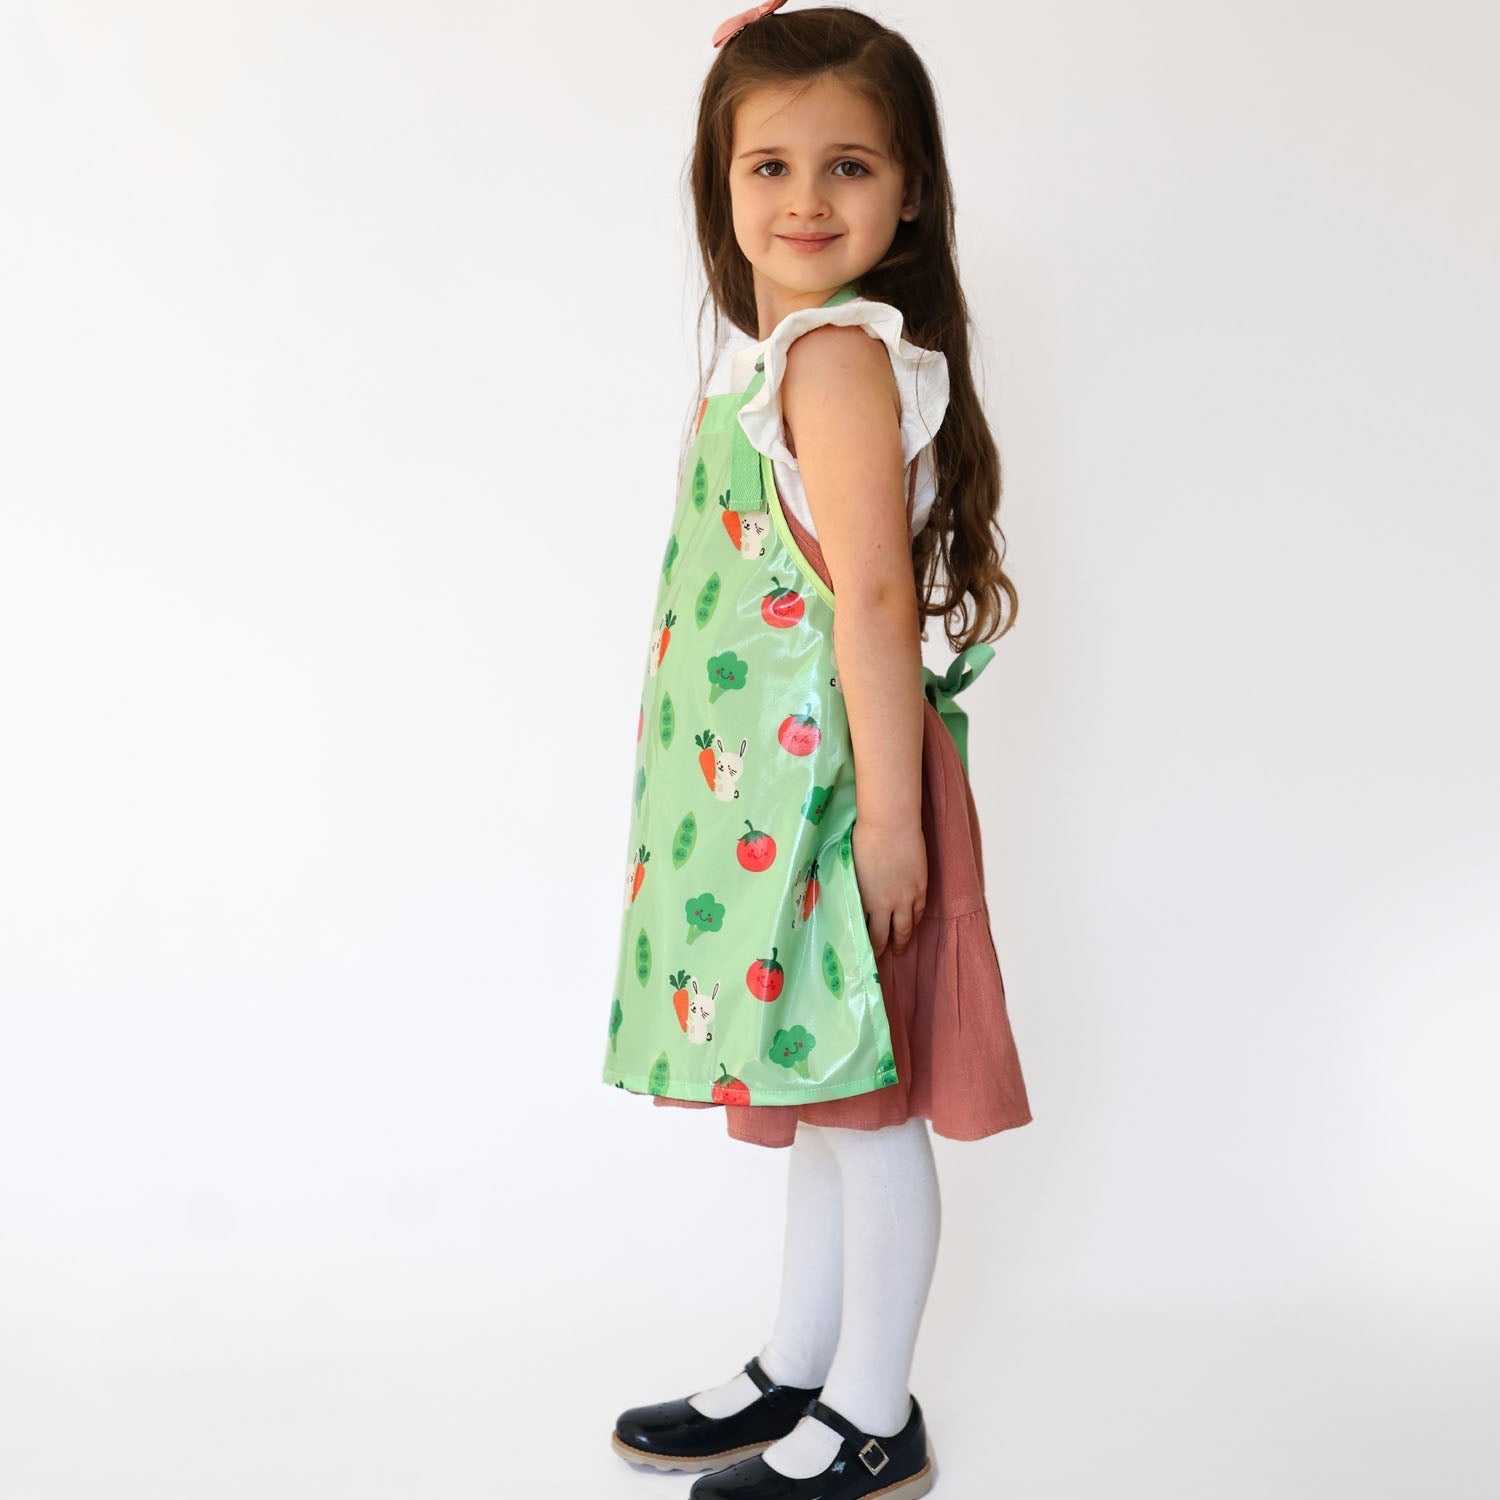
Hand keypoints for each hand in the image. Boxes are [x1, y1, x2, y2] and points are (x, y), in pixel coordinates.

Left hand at [852, 816, 927, 960]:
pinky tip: (912, 925)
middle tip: (878, 959)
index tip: (858, 952)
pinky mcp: (920, 887)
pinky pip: (919, 912)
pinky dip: (915, 922)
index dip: (861, 943)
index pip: (861, 930)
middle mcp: (884, 904)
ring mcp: (905, 897)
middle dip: (880, 949)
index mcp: (863, 899)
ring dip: (901, 941)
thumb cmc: (862, 839)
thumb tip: (846, 895)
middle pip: (883, 935)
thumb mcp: (849, 867)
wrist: (890, 824)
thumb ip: (850, 886)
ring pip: (905, 928)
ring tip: (899, 950)